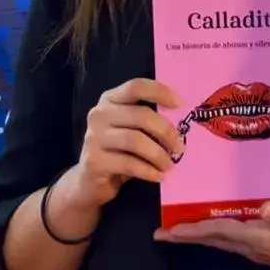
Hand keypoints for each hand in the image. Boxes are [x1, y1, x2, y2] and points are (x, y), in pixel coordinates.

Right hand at [72, 78, 182, 208]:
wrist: (88, 182)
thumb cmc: (117, 151)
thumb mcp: (129, 130)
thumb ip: (146, 121)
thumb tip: (180, 122)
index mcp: (110, 99)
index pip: (136, 87)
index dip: (160, 92)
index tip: (180, 104)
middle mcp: (99, 114)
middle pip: (140, 115)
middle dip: (166, 131)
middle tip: (180, 147)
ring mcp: (94, 137)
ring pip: (135, 140)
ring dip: (158, 155)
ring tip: (169, 165)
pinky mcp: (94, 161)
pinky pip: (129, 164)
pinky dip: (149, 171)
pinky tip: (159, 176)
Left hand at [156, 202, 269, 269]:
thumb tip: (262, 208)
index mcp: (262, 239)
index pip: (220, 232)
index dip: (193, 230)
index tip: (167, 230)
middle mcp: (257, 247)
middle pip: (215, 240)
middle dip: (188, 236)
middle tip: (161, 233)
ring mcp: (263, 250)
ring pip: (223, 241)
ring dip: (201, 235)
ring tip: (182, 228)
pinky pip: (235, 240)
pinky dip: (219, 233)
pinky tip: (218, 225)